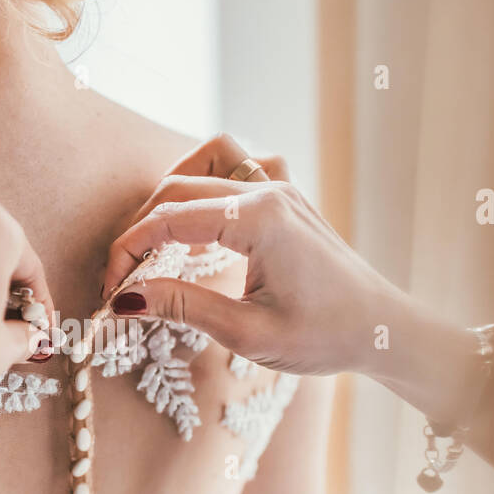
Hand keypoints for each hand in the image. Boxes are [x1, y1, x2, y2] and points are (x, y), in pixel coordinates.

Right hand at [101, 134, 411, 376]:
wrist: (382, 331)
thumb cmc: (323, 337)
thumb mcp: (246, 334)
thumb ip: (183, 306)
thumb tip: (125, 300)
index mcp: (257, 220)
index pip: (167, 220)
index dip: (127, 252)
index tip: (110, 292)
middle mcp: (268, 192)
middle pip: (178, 186)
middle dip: (140, 228)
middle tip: (123, 277)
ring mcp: (281, 189)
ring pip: (209, 156)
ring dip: (173, 187)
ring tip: (154, 233)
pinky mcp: (288, 198)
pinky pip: (242, 162)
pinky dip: (213, 175)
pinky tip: (204, 214)